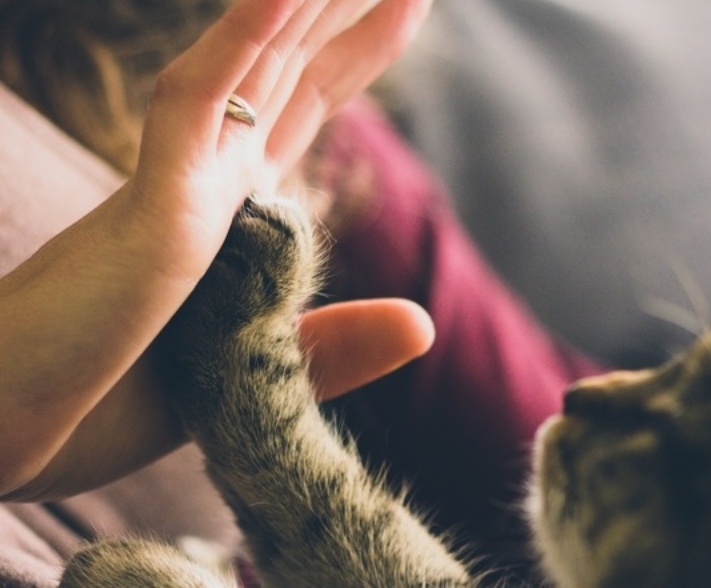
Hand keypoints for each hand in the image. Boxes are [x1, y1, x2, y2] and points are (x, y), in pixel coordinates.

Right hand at [0, 0, 430, 499]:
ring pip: (255, 64)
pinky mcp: (150, 210)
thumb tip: (424, 324)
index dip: (354, 51)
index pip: (301, 105)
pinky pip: (199, 106)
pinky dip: (242, 42)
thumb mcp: (253, 376)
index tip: (403, 4)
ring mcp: (180, 187)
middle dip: (345, 8)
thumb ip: (336, 346)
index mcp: (231, 211)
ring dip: (306, 1)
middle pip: (291, 68)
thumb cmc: (107, 408)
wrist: (12, 438)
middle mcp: (208, 181)